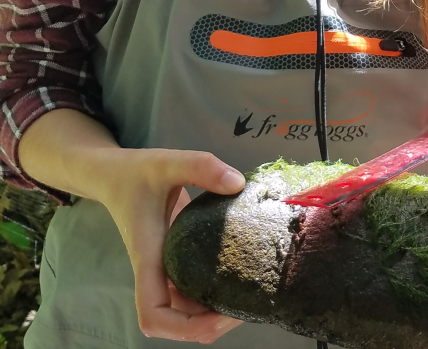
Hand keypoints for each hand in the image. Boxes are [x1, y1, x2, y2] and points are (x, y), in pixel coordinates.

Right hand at [97, 147, 245, 342]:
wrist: (116, 174)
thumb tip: (237, 185)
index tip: (218, 314)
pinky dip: (214, 288)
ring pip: (186, 308)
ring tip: (251, 289)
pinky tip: (240, 267)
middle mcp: (157, 270)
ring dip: (214, 309)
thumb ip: (201, 167)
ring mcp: (165, 266)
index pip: (154, 314)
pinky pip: (193, 285)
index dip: (184, 327)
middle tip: (247, 303)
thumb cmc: (136, 172)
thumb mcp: (168, 162)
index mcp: (149, 257)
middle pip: (176, 321)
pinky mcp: (175, 256)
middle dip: (210, 323)